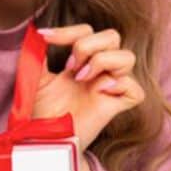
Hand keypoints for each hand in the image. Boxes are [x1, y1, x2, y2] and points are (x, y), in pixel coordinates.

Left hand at [33, 24, 145, 152]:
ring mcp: (109, 88)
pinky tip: (100, 92)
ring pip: (128, 57)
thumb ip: (37, 55)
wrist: (44, 139)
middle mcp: (99, 72)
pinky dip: (120, 85)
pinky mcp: (115, 107)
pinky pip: (134, 89)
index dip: (69, 31)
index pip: (88, 31)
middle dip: (87, 45)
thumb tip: (36, 33)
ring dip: (103, 61)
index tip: (46, 38)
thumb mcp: (35, 78)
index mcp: (82, 62)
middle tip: (70, 68)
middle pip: (113, 36)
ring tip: (81, 78)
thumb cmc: (42, 113)